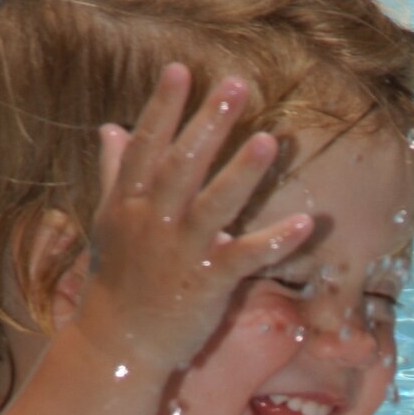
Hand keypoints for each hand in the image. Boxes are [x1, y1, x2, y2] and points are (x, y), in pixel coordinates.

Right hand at [78, 63, 312, 373]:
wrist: (120, 343)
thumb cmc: (118, 281)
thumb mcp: (108, 222)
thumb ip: (114, 173)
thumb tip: (110, 127)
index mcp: (130, 202)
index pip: (146, 146)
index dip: (163, 107)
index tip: (181, 71)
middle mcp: (154, 221)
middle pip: (183, 164)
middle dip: (209, 123)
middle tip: (236, 84)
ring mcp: (181, 252)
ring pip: (214, 205)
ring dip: (243, 172)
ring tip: (270, 139)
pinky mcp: (206, 283)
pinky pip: (246, 257)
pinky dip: (275, 241)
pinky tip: (304, 222)